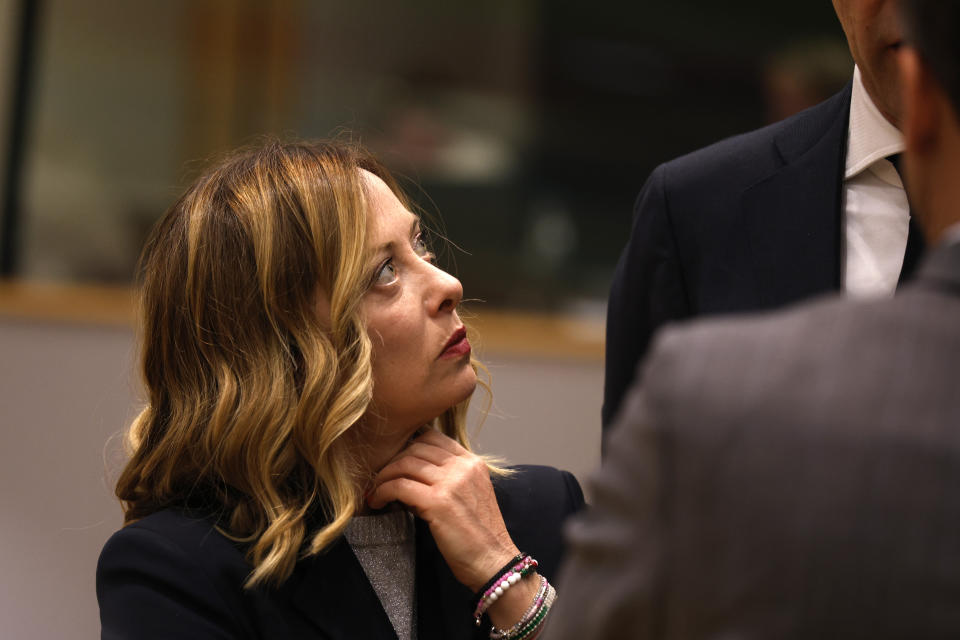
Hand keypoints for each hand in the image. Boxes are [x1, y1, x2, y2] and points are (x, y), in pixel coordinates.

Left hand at [367, 429, 517, 591]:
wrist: (493, 562)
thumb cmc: (479, 538)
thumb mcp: (470, 497)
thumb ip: (448, 480)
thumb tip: (409, 477)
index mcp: (473, 463)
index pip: (434, 438)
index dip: (409, 447)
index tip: (396, 463)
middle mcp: (464, 467)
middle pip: (416, 447)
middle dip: (393, 461)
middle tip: (380, 478)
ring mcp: (451, 482)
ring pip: (405, 464)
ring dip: (383, 477)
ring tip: (375, 492)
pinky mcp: (438, 502)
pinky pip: (399, 486)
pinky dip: (383, 492)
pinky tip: (378, 502)